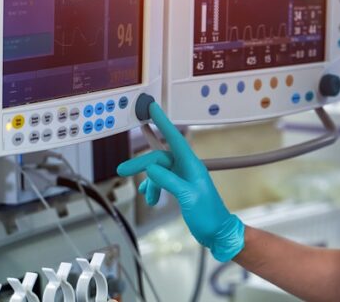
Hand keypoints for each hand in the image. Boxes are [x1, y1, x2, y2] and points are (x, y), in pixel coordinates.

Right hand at [116, 102, 244, 261]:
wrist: (217, 232)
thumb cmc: (208, 215)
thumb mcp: (188, 197)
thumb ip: (170, 181)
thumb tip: (151, 168)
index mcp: (192, 165)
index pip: (175, 139)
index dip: (163, 123)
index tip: (153, 108)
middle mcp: (187, 168)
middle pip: (159, 158)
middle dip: (141, 164)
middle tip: (122, 170)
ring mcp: (183, 178)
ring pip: (158, 171)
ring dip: (151, 184)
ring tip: (151, 200)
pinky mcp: (180, 188)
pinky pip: (161, 181)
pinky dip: (153, 188)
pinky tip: (151, 198)